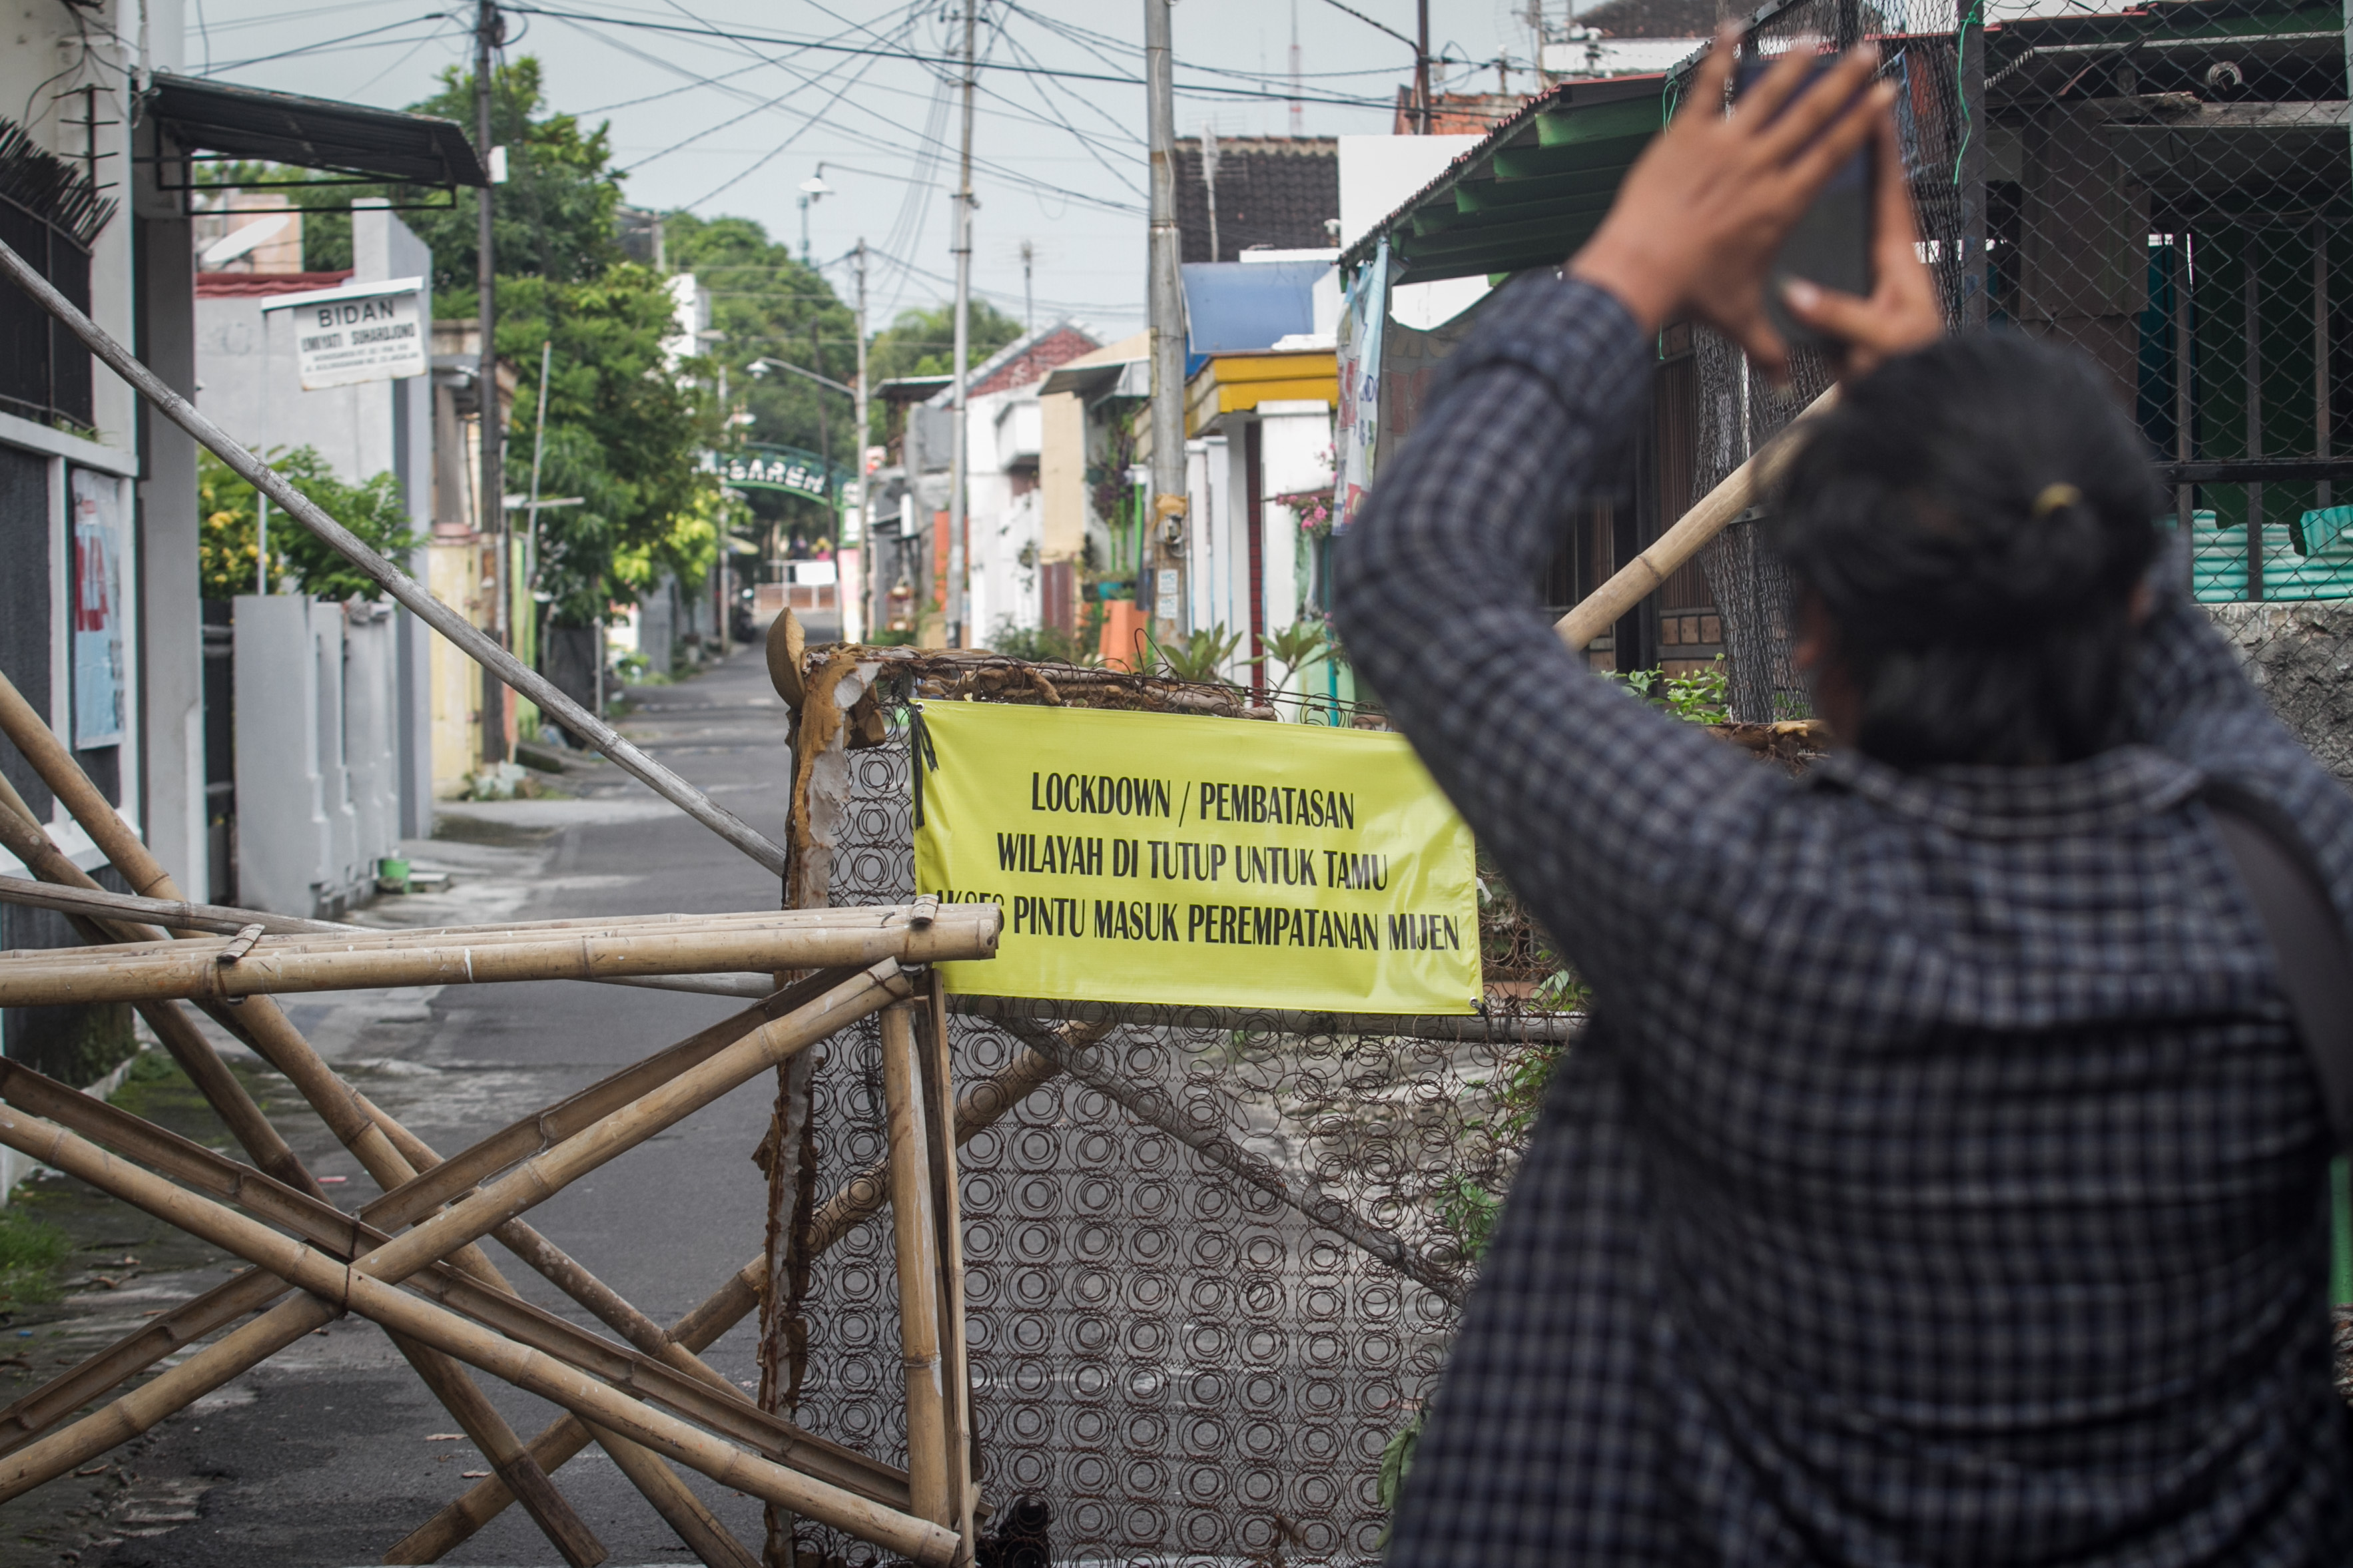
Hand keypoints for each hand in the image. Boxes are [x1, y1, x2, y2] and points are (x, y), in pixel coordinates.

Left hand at [1568, 31, 1892, 380]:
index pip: (1833, 154)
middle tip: (1870, 51)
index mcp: (1782, 203)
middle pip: (1814, 114)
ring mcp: (1724, 146)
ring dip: (1795, 64)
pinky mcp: (1686, 136)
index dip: (1862, 123)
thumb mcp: (1738, 322)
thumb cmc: (1689, 293)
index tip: (1883, 97)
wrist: (1641, 271)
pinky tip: (1730, 28)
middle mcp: (1760, 166)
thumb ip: (1766, 349)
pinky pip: (1707, 86)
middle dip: (1846, 79)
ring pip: (1769, 93)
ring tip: (1816, 40)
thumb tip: (1780, 384)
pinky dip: (1719, 55)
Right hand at [1778, 109, 1943, 380]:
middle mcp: (1883, 262)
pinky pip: (1823, 261)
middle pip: (1867, 198)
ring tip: (1805, 162)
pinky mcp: (1846, 303)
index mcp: (1899, 260)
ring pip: (1845, 226)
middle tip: (1834, 121)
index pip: (1891, 192)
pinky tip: (1785, 228)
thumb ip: (1840, 315)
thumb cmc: (1912, 371)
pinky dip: (1808, 238)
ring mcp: (1865, 281)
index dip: (1883, 151)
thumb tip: (1795, 293)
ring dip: (1828, 197)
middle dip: (1853, 159)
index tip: (1873, 110)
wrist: (1912, 408)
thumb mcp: (1879, 339)